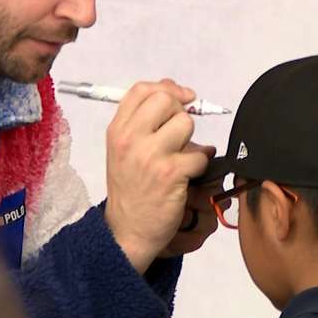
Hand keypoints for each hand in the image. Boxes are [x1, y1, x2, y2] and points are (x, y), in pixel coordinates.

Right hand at [103, 79, 209, 273]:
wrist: (127, 230)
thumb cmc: (129, 188)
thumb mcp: (124, 150)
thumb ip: (142, 122)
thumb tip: (176, 92)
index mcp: (117, 130)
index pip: (142, 90)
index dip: (166, 87)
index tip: (181, 98)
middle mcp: (130, 138)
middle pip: (166, 99)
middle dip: (180, 112)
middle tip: (180, 131)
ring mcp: (150, 155)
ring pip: (185, 123)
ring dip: (191, 140)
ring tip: (182, 156)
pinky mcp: (170, 173)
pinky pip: (198, 154)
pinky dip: (200, 163)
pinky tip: (190, 174)